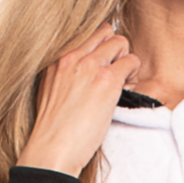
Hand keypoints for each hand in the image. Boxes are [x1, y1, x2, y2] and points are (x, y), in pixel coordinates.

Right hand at [17, 20, 142, 176]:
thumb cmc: (53, 132)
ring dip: (126, 61)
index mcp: (56, 58)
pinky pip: (132, 61)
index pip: (87, 33)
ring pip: (121, 42)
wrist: (52, 151)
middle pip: (105, 31)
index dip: (100, 47)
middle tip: (116, 72)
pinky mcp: (107, 80)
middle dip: (115, 49)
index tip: (103, 64)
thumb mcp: (50, 93)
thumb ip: (66, 75)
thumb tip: (84, 75)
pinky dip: (133, 74)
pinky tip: (126, 91)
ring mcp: (90, 66)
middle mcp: (72, 55)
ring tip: (122, 83)